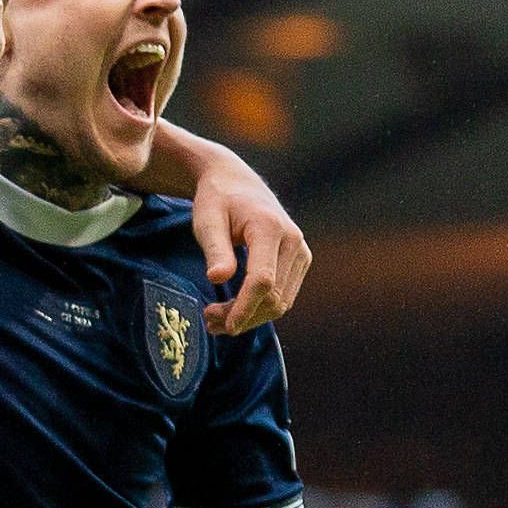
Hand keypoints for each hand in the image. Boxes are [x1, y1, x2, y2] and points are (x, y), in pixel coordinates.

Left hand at [186, 155, 309, 332]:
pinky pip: (284, 295)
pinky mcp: (300, 260)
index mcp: (269, 227)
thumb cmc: (217, 200)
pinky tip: (235, 311)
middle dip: (243, 316)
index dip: (245, 308)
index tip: (224, 325)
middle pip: (274, 296)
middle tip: (210, 322)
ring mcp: (300, 251)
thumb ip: (215, 249)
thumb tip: (218, 278)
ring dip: (251, 317)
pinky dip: (260, 309)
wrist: (236, 182)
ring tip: (217, 320)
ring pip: (281, 301)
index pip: (263, 280)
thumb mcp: (207, 220)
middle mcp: (293, 240)